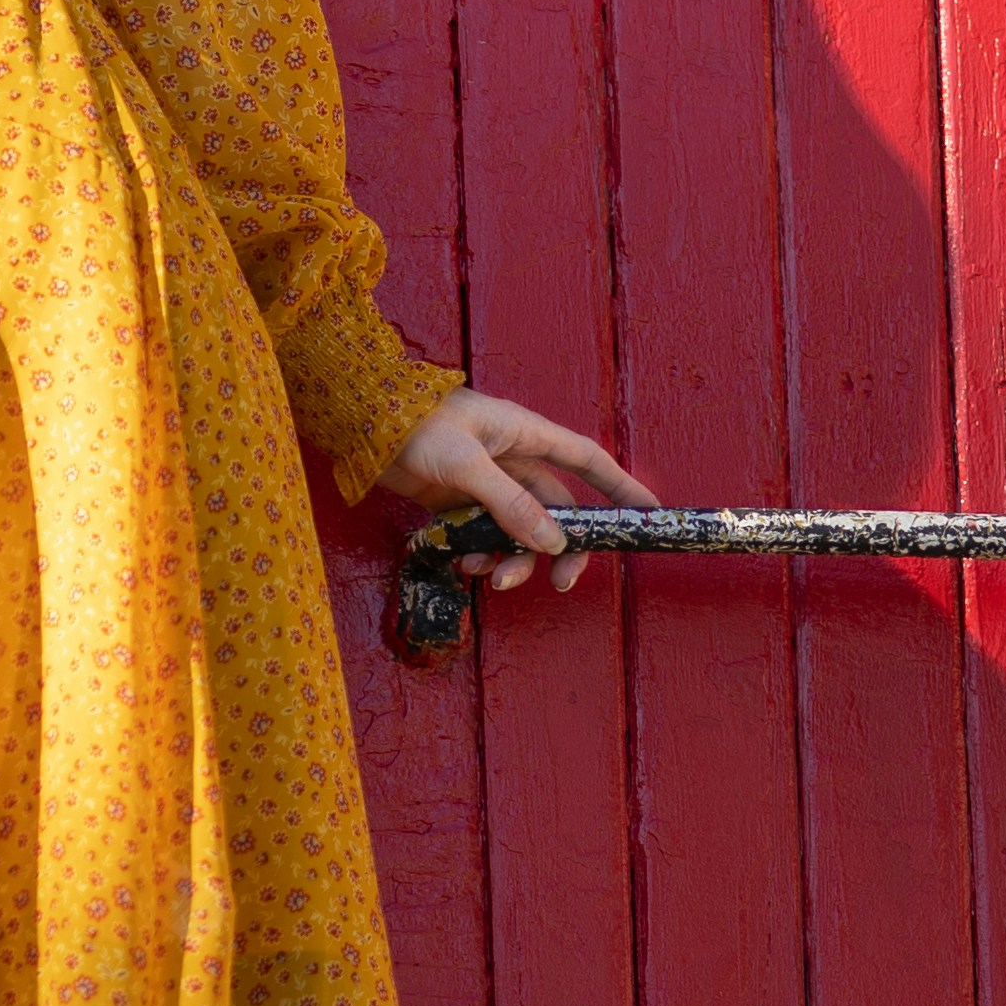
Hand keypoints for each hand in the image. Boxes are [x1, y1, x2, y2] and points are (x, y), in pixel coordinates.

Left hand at [375, 388, 658, 593]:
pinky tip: (464, 563)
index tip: (649, 516)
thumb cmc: (411, 425)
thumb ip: (509, 503)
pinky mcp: (454, 501)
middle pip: (555, 508)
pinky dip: (480, 553)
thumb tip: (552, 541)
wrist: (355, 422)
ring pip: (518, 528)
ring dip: (513, 556)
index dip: (620, 488)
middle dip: (561, 546)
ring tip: (493, 577)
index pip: (587, 461)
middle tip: (561, 582)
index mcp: (524, 434)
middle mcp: (510, 458)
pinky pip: (483, 534)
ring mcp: (483, 482)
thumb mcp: (465, 463)